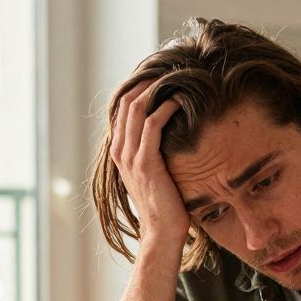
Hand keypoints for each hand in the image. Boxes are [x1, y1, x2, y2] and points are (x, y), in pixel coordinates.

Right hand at [110, 79, 189, 249]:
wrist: (161, 232)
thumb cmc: (165, 203)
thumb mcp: (155, 172)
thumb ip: (154, 151)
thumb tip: (170, 132)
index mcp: (120, 151)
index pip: (124, 106)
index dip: (140, 86)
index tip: (162, 73)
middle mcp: (120, 151)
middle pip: (127, 101)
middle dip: (148, 81)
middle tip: (170, 68)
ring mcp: (130, 157)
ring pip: (137, 109)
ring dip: (157, 89)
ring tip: (176, 77)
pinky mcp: (145, 163)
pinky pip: (152, 125)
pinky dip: (165, 108)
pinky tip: (180, 100)